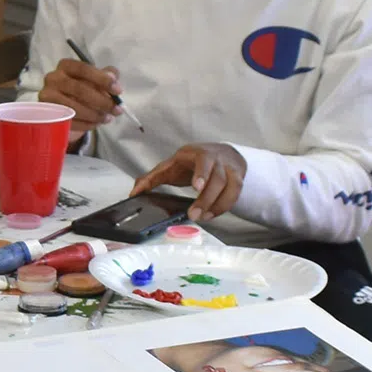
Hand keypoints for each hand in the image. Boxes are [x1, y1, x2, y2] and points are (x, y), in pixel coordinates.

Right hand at [37, 58, 122, 128]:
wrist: (64, 107)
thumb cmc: (83, 89)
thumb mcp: (95, 79)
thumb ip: (106, 75)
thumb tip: (112, 76)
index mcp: (66, 66)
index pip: (83, 69)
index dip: (102, 79)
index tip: (118, 90)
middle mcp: (52, 78)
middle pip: (79, 89)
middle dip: (102, 101)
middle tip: (117, 109)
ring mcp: (47, 97)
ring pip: (74, 107)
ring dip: (95, 114)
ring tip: (108, 118)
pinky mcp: (47, 114)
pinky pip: (69, 120)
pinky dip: (86, 124)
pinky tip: (96, 124)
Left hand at [132, 142, 250, 219]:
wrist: (220, 154)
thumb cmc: (190, 162)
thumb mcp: (170, 166)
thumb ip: (151, 179)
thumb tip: (134, 193)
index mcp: (197, 153)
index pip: (203, 160)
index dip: (201, 173)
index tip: (196, 187)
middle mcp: (216, 158)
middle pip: (217, 177)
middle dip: (206, 198)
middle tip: (194, 214)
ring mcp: (229, 168)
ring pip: (230, 186)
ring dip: (217, 205)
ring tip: (202, 217)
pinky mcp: (238, 178)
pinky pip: (235, 194)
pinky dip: (224, 207)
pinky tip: (211, 215)